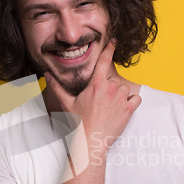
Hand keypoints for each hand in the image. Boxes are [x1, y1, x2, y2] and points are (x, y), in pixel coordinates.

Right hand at [45, 41, 141, 156]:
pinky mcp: (129, 110)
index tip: (114, 41)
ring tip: (109, 108)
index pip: (104, 60)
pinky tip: (122, 109)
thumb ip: (57, 87)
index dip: (110, 48)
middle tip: (101, 102)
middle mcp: (110, 88)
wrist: (90, 142)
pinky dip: (132, 102)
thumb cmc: (78, 123)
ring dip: (120, 95)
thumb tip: (47, 75)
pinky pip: (136, 98)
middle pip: (114, 80)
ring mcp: (120, 99)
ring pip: (125, 89)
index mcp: (95, 84)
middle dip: (109, 88)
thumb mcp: (66, 103)